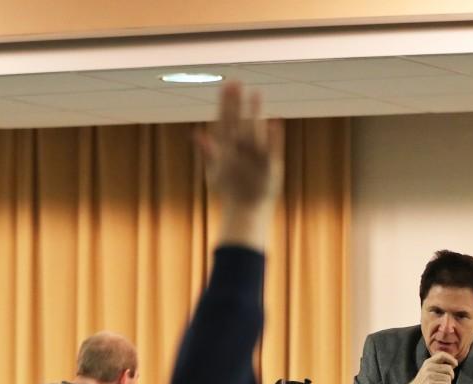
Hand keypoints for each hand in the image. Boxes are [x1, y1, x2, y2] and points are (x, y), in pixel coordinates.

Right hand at [195, 82, 282, 250]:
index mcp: (224, 154)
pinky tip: (275, 121)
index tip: (226, 86)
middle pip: (235, 125)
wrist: (245, 214)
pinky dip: (273, 138)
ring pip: (252, 134)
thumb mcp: (215, 174)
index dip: (224, 105)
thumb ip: (208, 153)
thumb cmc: (230, 194)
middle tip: (236, 81)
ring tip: (256, 93)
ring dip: (253, 113)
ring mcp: (252, 162)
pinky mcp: (269, 169)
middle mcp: (237, 156)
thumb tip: (196, 134)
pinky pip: (271, 151)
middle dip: (234, 104)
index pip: (223, 125)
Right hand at [398, 352, 457, 383]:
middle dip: (451, 376)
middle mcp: (428, 367)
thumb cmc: (422, 382)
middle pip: (449, 368)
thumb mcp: (427, 370)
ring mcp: (429, 376)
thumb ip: (438, 365)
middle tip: (446, 380)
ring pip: (448, 378)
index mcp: (428, 362)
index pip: (442, 355)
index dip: (451, 359)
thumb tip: (453, 364)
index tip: (455, 364)